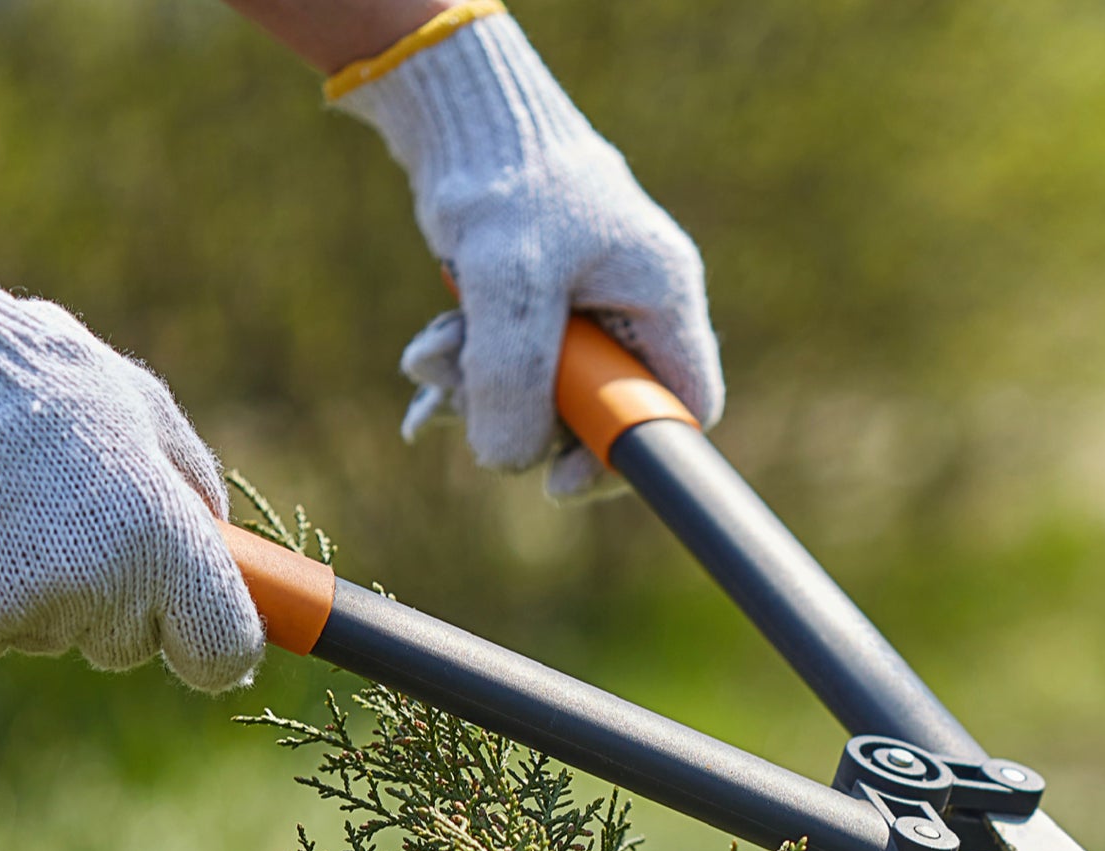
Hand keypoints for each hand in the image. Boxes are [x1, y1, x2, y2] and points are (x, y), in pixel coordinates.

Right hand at [0, 229, 261, 691]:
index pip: (221, 654)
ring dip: (33, 588)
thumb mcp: (141, 406)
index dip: (214, 639)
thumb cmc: (30, 372)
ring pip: (46, 633)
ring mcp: (5, 611)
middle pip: (126, 645)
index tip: (197, 618)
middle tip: (71, 516)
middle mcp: (88, 590)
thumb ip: (190, 486)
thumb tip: (218, 544)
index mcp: (158, 540)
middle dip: (114, 598)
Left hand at [332, 2, 724, 496]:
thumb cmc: (504, 180)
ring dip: (479, 390)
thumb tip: (509, 463)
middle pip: (599, 408)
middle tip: (464, 406)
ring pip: (544, 390)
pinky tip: (427, 360)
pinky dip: (467, 368)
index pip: (677, 408)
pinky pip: (513, 364)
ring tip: (428, 359)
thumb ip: (515, 373)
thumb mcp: (507, 279)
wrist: (461, 113)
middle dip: (525, 416)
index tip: (560, 482)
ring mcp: (588, 307)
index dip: (626, 454)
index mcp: (663, 296)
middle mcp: (634, 308)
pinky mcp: (541, 304)